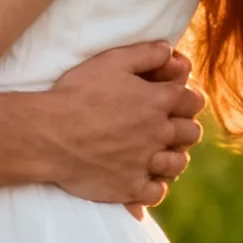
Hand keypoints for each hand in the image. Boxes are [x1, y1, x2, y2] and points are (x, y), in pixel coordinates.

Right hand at [40, 41, 205, 217]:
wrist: (49, 134)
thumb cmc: (77, 93)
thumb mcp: (111, 61)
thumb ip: (145, 53)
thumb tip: (169, 49)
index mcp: (158, 101)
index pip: (193, 101)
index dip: (187, 99)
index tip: (177, 101)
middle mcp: (158, 133)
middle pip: (191, 132)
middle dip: (183, 127)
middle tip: (166, 126)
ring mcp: (146, 163)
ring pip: (178, 164)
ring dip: (171, 157)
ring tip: (157, 153)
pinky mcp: (130, 187)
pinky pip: (156, 192)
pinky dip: (153, 186)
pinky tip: (142, 178)